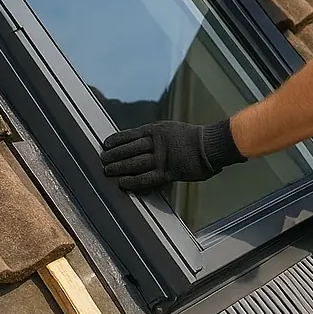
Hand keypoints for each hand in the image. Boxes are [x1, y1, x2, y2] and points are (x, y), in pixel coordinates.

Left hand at [100, 119, 245, 193]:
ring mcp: (161, 158)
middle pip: (129, 149)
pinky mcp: (167, 172)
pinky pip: (146, 178)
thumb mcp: (172, 129)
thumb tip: (143, 142)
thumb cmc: (194, 138)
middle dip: (114, 155)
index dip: (116, 140)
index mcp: (156, 130)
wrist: (210, 146)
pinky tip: (123, 183)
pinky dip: (132, 181)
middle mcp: (156, 143)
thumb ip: (158, 136)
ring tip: (108, 171)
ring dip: (119, 168)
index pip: (130, 135)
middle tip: (102, 160)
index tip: (106, 144)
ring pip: (134, 163)